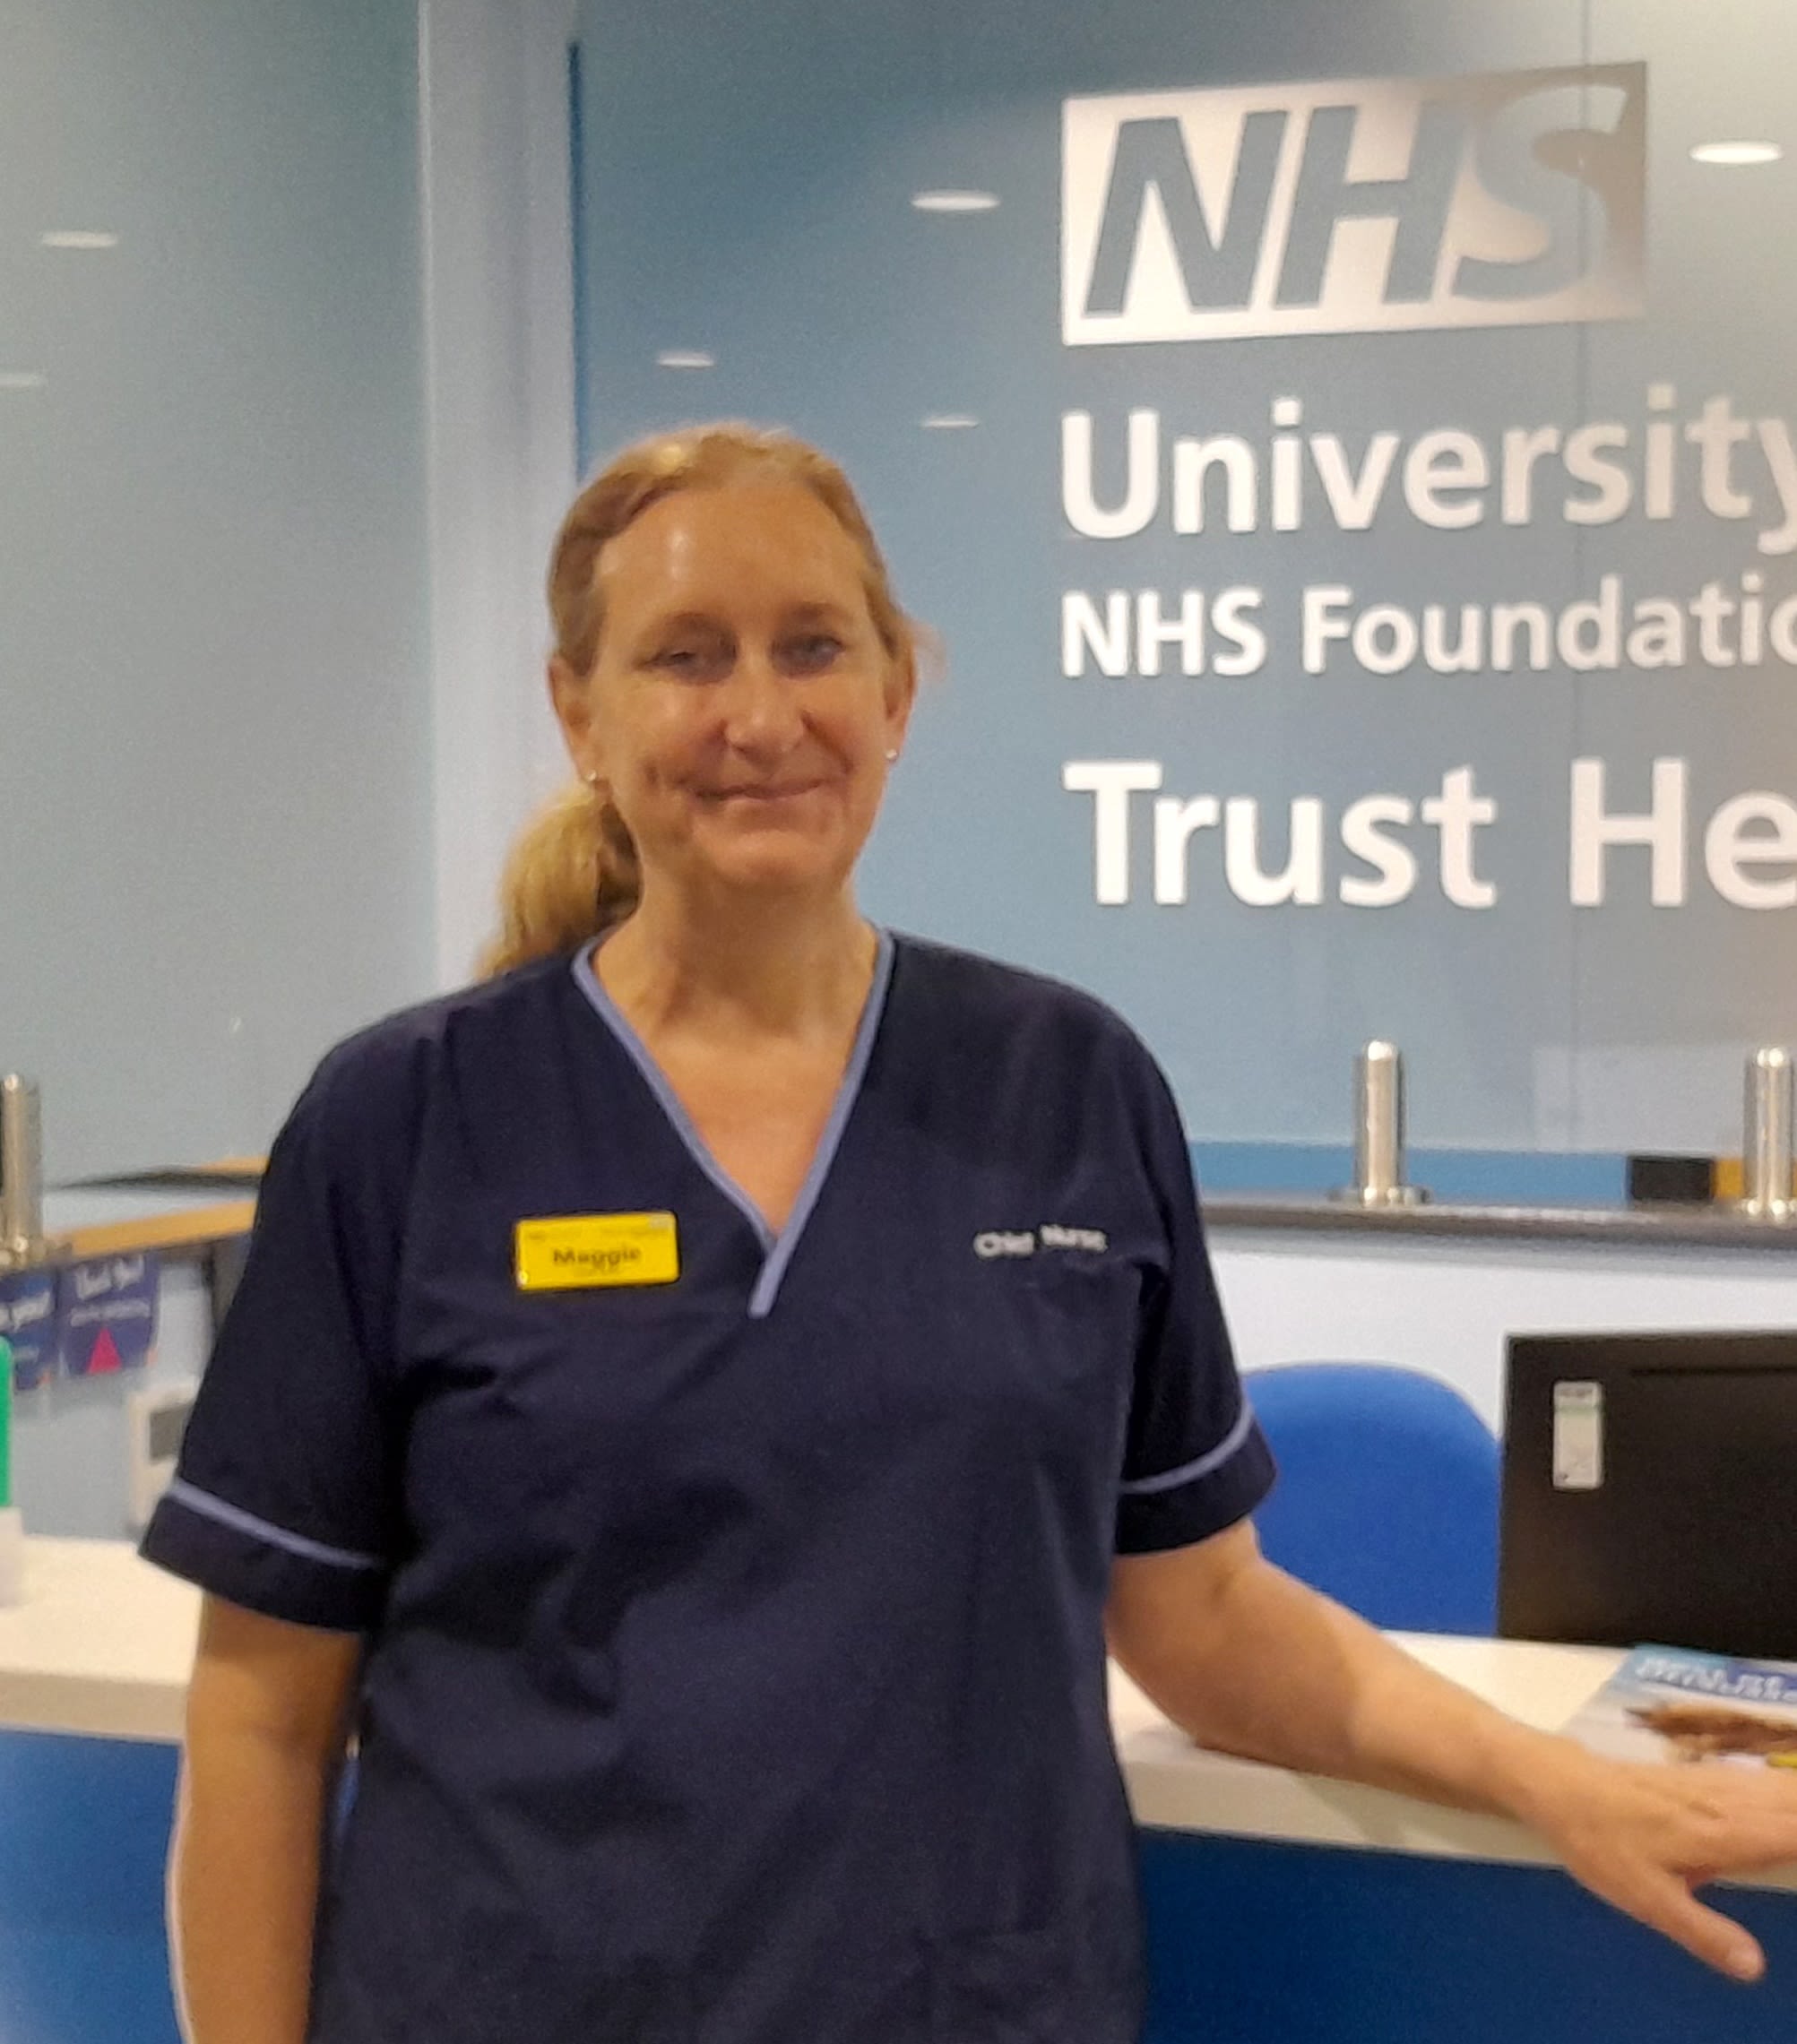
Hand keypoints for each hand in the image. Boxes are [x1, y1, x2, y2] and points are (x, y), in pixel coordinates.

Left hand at [1517, 1737, 1796, 1980]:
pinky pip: (1751, 1778)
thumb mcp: (1648, 1899)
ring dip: (1793, 1802)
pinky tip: (1778, 1794)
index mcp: (1725, 1834)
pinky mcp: (1692, 1775)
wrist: (1556, 1782)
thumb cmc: (1601, 1842)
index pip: (1795, 1834)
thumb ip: (1704, 1932)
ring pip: (1774, 1787)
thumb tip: (1755, 1967)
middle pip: (1791, 1803)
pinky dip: (1777, 1789)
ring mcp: (1709, 1783)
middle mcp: (1726, 1802)